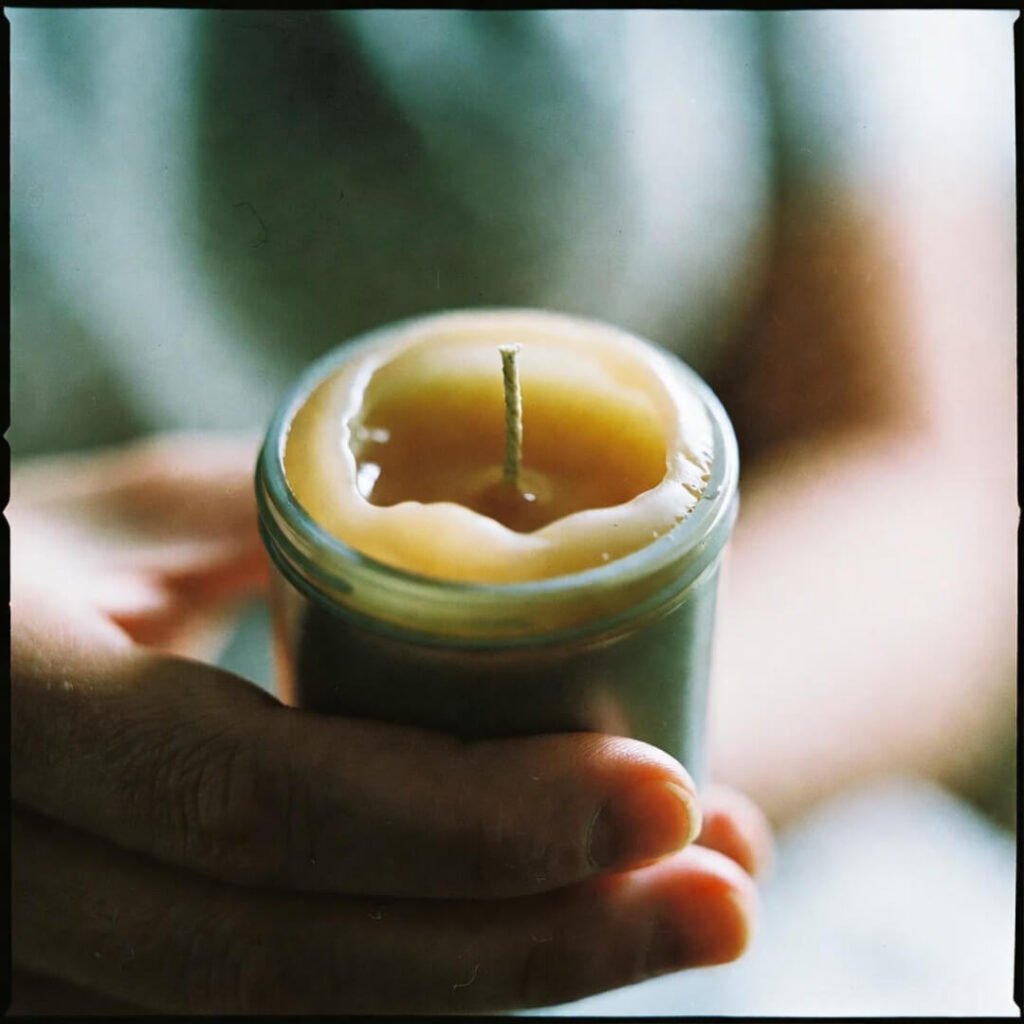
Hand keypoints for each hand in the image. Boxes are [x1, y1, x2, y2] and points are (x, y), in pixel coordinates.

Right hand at [10, 434, 770, 1014]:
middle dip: (543, 941)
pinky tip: (539, 934)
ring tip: (677, 914)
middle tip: (723, 891)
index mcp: (11, 697)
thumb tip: (475, 540)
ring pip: (296, 1016)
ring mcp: (32, 964)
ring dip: (513, 977)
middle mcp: (5, 872)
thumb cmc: (11, 558)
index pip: (261, 800)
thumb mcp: (129, 517)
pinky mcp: (77, 993)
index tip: (667, 789)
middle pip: (293, 964)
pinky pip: (266, 1014)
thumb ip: (286, 523)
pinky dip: (425, 984)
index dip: (475, 820)